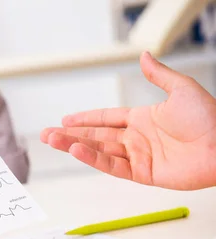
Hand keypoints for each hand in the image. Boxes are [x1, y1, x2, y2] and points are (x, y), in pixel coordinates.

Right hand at [41, 52, 215, 189]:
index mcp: (142, 119)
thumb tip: (144, 56)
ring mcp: (138, 157)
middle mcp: (136, 139)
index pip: (106, 118)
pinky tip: (77, 150)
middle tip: (46, 134)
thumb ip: (158, 75)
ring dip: (74, 145)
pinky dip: (93, 158)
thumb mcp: (181, 89)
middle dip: (69, 134)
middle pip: (96, 135)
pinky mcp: (142, 174)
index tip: (65, 119)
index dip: (85, 118)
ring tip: (52, 141)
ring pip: (98, 150)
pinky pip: (112, 166)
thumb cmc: (210, 118)